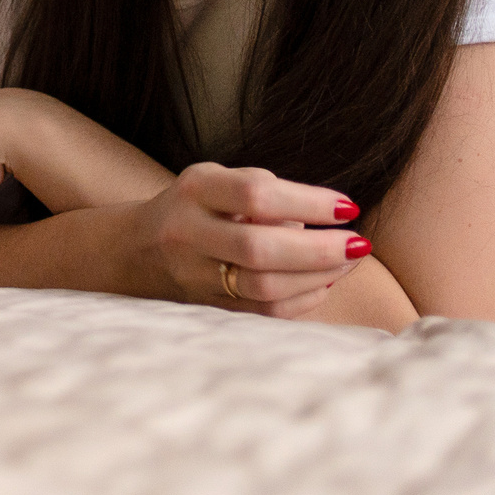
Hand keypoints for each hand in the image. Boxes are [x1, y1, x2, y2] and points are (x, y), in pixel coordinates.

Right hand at [134, 163, 366, 318]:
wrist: (134, 251)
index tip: (348, 206)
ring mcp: (194, 276)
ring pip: (263, 287)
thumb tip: (319, 220)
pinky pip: (263, 312)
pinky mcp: (206, 308)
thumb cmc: (194, 208)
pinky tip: (323, 283)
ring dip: (318, 277)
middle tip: (360, 243)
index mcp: (195, 191)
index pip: (255, 194)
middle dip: (321, 250)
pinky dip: (302, 299)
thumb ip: (264, 191)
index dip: (308, 201)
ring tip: (349, 262)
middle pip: (259, 248)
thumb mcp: (217, 181)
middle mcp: (188, 233)